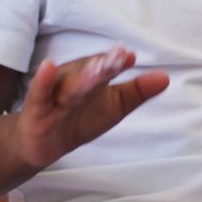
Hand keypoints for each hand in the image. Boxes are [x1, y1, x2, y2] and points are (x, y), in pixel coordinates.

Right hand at [12, 46, 169, 170]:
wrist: (42, 145)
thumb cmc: (79, 118)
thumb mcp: (113, 106)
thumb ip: (137, 91)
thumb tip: (165, 77)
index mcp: (92, 77)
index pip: (106, 67)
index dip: (116, 61)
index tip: (129, 56)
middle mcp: (73, 80)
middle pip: (90, 73)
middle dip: (104, 65)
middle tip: (119, 57)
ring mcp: (54, 94)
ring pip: (71, 85)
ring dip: (83, 76)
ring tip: (97, 66)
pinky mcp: (37, 110)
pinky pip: (40, 95)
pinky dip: (44, 81)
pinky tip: (47, 66)